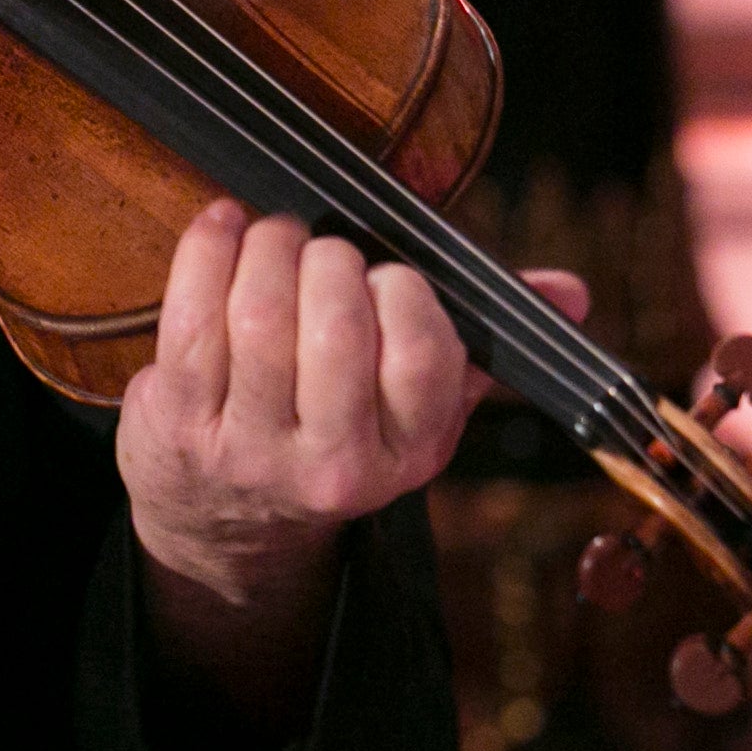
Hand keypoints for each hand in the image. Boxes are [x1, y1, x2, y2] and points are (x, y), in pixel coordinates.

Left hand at [116, 199, 588, 735]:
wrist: (229, 521)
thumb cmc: (335, 424)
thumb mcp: (418, 401)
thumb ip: (485, 335)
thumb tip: (571, 291)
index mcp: (412, 449)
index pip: (424, 351)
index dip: (400, 288)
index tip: (382, 274)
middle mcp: (335, 462)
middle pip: (334, 320)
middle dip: (328, 256)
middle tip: (321, 249)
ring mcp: (251, 448)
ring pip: (260, 310)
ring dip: (268, 244)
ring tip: (273, 238)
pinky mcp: (180, 423)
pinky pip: (191, 313)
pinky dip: (208, 249)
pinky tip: (222, 230)